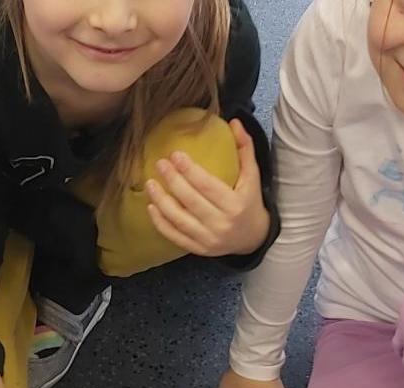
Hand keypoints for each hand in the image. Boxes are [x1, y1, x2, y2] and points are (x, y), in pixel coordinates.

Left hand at [144, 119, 269, 257]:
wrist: (253, 238)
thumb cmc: (250, 202)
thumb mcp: (252, 176)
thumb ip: (245, 148)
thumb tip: (234, 121)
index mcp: (235, 204)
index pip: (207, 186)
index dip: (190, 171)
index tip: (175, 155)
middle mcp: (221, 224)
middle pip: (191, 201)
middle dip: (173, 181)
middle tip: (160, 164)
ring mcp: (208, 239)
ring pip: (179, 220)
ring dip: (161, 201)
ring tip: (150, 183)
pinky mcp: (198, 249)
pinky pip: (175, 236)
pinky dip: (160, 223)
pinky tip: (151, 207)